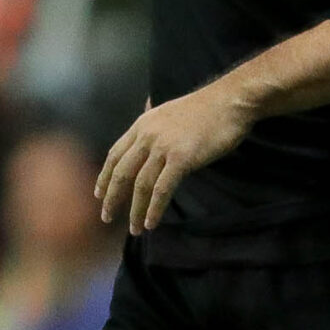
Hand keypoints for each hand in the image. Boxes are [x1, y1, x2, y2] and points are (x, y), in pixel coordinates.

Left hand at [97, 80, 254, 234]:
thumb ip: (154, 122)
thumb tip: (144, 123)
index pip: (115, 154)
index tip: (99, 194)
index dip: (105, 177)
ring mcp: (163, 147)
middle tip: (107, 217)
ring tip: (135, 229)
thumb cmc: (206, 108)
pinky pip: (161, 190)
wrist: (231, 100)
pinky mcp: (181, 158)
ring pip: (140, 185)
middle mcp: (147, 135)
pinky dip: (154, 209)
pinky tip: (151, 223)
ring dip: (135, 211)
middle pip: (121, 172)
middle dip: (112, 198)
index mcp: (142, 124)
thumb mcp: (169, 111)